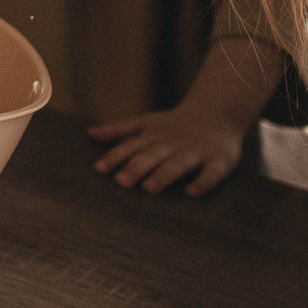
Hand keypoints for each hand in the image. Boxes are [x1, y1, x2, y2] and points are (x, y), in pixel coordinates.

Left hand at [89, 102, 247, 196]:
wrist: (217, 113)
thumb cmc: (174, 124)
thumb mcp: (145, 123)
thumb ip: (119, 130)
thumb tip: (89, 133)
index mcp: (154, 137)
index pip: (131, 146)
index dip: (115, 157)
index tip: (99, 170)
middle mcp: (172, 144)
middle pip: (153, 155)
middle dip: (137, 167)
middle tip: (121, 182)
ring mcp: (196, 152)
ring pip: (179, 164)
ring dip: (164, 174)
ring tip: (149, 187)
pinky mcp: (218, 161)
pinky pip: (211, 173)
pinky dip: (202, 182)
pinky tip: (191, 193)